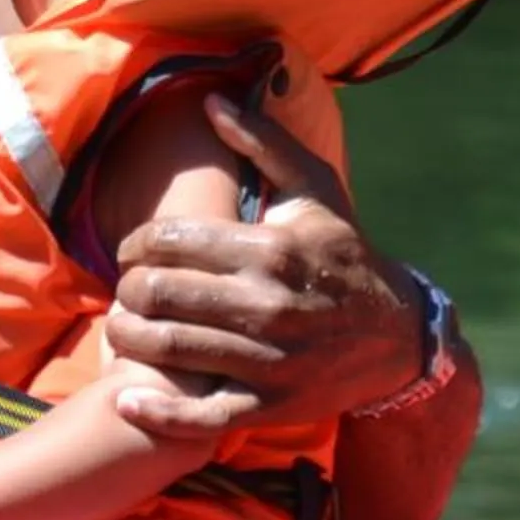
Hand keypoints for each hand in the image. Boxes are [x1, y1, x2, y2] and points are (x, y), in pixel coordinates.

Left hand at [102, 92, 422, 439]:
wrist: (397, 334)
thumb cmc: (344, 254)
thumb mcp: (315, 190)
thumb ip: (262, 142)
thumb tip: (209, 100)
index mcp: (270, 249)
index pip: (170, 241)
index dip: (135, 244)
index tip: (131, 251)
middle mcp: (266, 305)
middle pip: (159, 293)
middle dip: (127, 288)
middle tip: (125, 288)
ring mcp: (268, 362)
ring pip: (169, 349)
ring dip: (127, 337)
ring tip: (121, 327)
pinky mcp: (269, 406)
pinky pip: (201, 418)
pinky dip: (157, 413)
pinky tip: (126, 399)